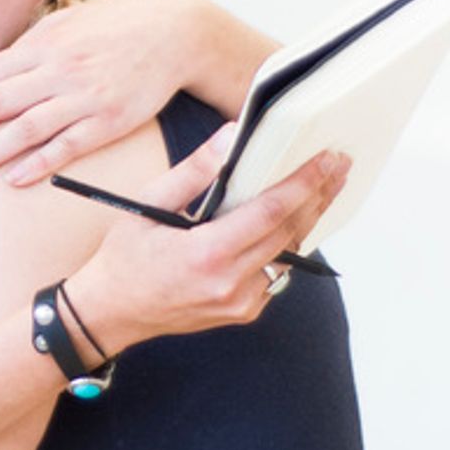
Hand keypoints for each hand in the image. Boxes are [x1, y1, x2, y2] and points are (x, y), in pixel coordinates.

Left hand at [0, 0, 203, 185]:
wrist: (175, 32)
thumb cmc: (116, 26)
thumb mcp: (66, 23)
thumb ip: (29, 48)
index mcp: (41, 45)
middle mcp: (56, 71)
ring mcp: (83, 97)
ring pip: (24, 129)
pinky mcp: (109, 121)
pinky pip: (67, 146)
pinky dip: (38, 163)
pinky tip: (12, 180)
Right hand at [67, 129, 351, 355]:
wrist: (111, 312)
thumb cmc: (124, 258)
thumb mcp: (148, 204)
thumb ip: (193, 171)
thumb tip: (230, 137)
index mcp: (206, 254)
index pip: (271, 213)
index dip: (303, 183)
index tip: (326, 160)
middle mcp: (230, 283)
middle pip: (290, 232)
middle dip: (317, 196)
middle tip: (338, 165)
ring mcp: (240, 302)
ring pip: (289, 254)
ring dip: (307, 220)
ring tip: (324, 188)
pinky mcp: (244, 311)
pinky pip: (276, 274)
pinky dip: (285, 246)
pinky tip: (291, 223)